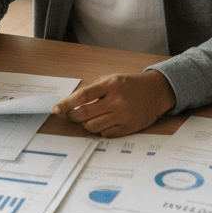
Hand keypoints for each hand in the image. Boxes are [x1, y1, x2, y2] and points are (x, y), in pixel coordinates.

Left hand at [51, 70, 175, 137]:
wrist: (155, 92)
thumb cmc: (130, 84)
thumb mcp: (112, 78)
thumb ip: (94, 89)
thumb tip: (71, 102)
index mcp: (111, 85)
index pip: (83, 96)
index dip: (66, 103)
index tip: (56, 108)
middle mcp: (116, 101)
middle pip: (84, 114)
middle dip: (72, 115)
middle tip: (71, 114)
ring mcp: (122, 116)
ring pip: (92, 126)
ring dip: (86, 123)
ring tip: (89, 117)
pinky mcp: (127, 128)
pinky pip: (104, 133)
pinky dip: (100, 129)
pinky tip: (104, 121)